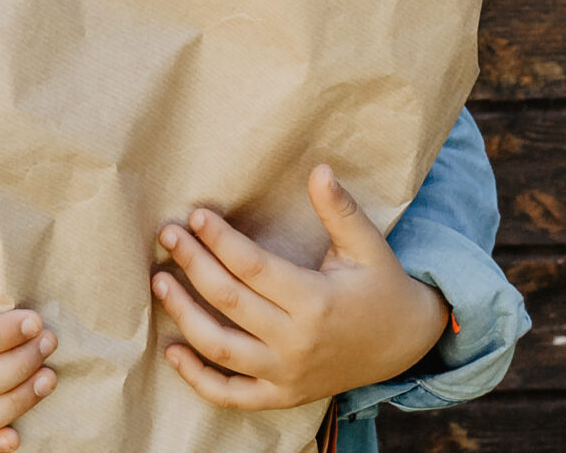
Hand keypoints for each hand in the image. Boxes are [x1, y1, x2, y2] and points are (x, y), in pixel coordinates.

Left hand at [153, 165, 447, 410]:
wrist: (405, 346)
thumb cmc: (381, 287)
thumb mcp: (368, 245)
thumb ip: (340, 210)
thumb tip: (319, 170)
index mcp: (316, 301)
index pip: (253, 267)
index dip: (220, 240)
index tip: (196, 215)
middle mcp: (296, 342)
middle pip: (228, 301)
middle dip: (192, 264)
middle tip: (167, 235)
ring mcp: (287, 374)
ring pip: (220, 348)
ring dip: (184, 315)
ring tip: (160, 282)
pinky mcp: (281, 395)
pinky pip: (231, 395)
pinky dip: (198, 378)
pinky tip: (171, 351)